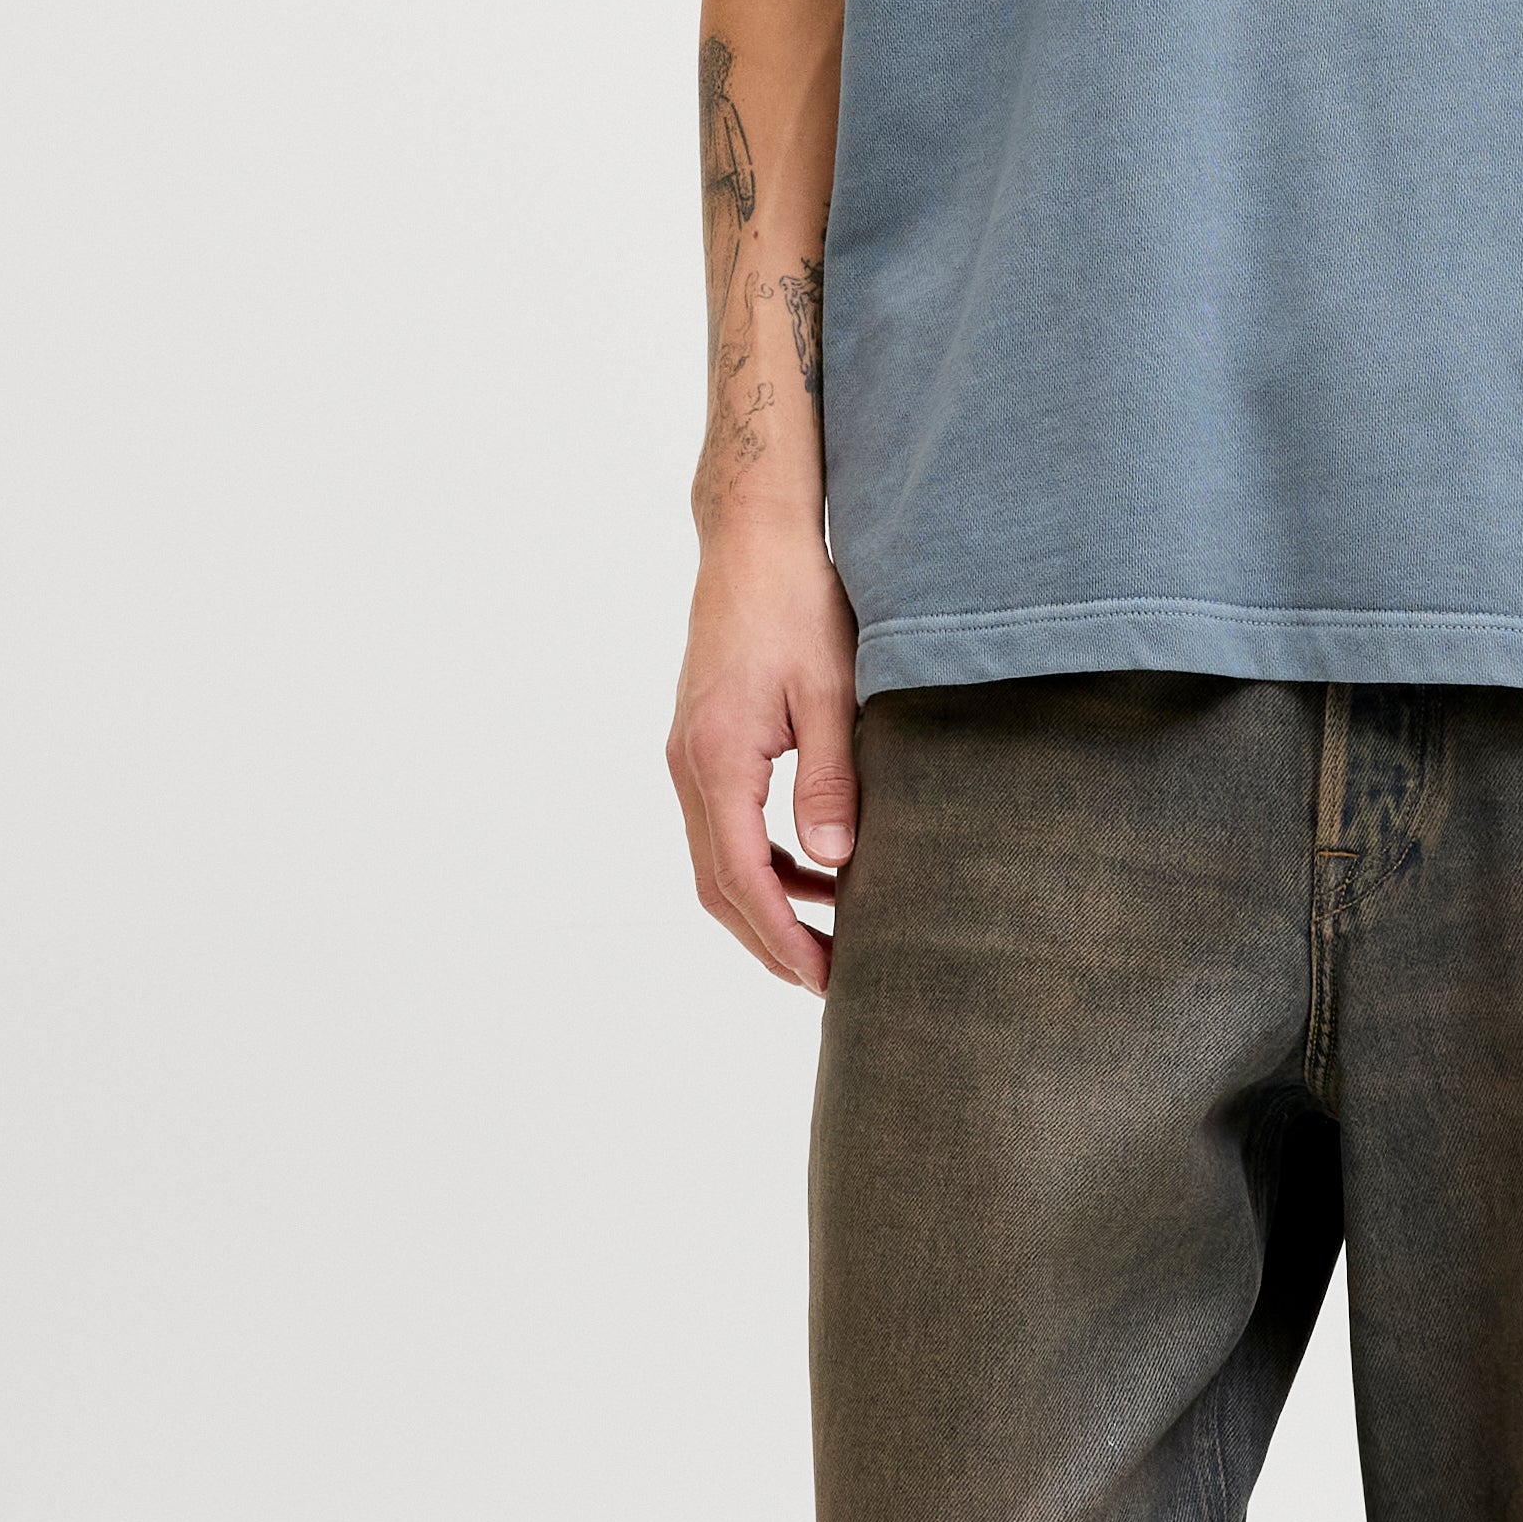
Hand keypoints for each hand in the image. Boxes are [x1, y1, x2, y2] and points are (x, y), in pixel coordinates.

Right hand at [669, 522, 858, 994]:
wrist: (754, 540)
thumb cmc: (798, 603)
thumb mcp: (831, 691)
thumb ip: (831, 779)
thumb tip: (833, 861)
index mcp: (717, 759)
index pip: (743, 878)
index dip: (783, 937)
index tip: (825, 979)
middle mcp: (689, 765)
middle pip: (717, 885)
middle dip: (770, 940)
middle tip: (830, 981)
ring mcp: (689, 755)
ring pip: (717, 860)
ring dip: (767, 903)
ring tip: (830, 936)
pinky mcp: (703, 742)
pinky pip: (724, 824)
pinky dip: (763, 861)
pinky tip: (813, 868)